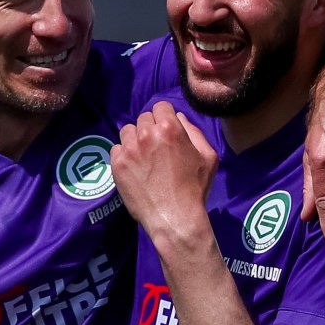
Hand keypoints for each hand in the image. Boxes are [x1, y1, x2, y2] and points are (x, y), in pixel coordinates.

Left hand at [111, 101, 217, 240]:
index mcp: (170, 128)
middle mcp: (147, 134)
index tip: (166, 129)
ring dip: (135, 139)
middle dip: (150, 128)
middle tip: (157, 146)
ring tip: (144, 156)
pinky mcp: (118, 164)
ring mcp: (129, 149)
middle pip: (143, 117)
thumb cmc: (195, 189)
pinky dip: (124, 155)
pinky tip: (134, 167)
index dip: (165, 117)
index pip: (161, 106)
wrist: (174, 218)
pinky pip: (116, 149)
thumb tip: (178, 118)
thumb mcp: (208, 156)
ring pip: (128, 131)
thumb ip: (194, 131)